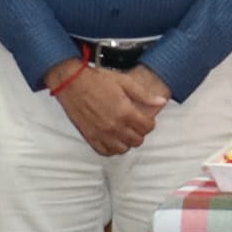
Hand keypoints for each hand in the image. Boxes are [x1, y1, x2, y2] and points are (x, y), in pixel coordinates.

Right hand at [55, 61, 170, 158]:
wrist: (71, 82)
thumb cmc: (97, 79)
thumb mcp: (124, 82)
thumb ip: (144, 95)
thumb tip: (161, 102)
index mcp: (125, 112)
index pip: (147, 127)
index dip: (149, 123)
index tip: (145, 118)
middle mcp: (114, 126)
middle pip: (137, 140)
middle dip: (139, 132)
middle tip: (135, 124)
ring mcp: (101, 133)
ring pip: (122, 149)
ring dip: (126, 142)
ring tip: (124, 132)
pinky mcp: (89, 137)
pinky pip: (105, 152)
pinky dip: (111, 148)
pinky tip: (112, 139)